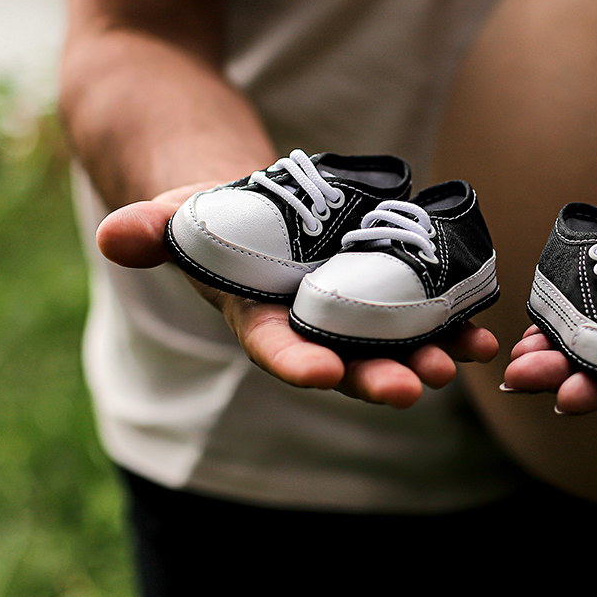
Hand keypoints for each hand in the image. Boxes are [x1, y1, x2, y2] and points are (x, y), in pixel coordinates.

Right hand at [95, 184, 498, 408]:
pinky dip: (451, 325)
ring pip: (391, 343)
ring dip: (427, 356)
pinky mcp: (383, 291)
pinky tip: (483, 335)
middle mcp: (308, 327)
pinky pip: (422, 312)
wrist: (252, 208)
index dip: (294, 359)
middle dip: (376, 375)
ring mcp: (349, 313)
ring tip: (461, 363)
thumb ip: (149, 231)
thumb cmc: (209, 219)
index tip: (320, 371)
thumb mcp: (176, 219)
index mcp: (256, 319)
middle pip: (344, 358)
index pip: (273, 347)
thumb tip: (113, 235)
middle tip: (413, 388)